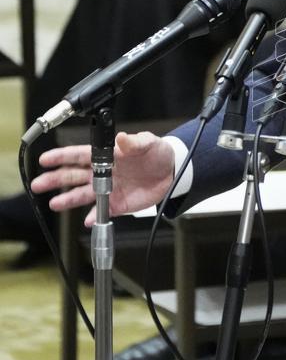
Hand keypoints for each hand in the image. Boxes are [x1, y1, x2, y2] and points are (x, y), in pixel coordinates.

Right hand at [31, 131, 174, 224]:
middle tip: (38, 184)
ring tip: (54, 203)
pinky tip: (86, 220)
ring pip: (82, 194)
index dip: (61, 157)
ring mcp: (108, 189)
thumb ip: (134, 142)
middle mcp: (102, 172)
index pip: (78, 155)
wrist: (173, 172)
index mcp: (106, 156)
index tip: (45, 159)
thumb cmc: (157, 153)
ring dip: (68, 199)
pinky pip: (101, 211)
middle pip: (73, 175)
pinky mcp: (117, 204)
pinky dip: (93, 217)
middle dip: (55, 179)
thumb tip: (122, 138)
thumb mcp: (148, 143)